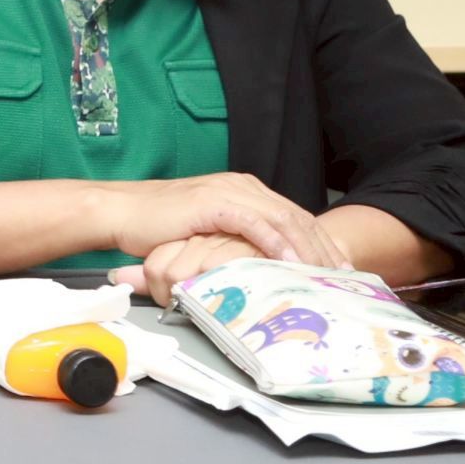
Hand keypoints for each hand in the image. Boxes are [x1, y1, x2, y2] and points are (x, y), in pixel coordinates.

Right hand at [98, 174, 342, 274]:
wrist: (120, 211)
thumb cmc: (157, 226)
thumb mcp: (206, 233)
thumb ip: (234, 240)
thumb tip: (259, 267)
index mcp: (243, 190)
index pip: (293, 216)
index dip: (320, 243)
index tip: (338, 270)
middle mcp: (241, 186)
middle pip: (296, 216)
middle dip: (323, 248)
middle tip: (343, 277)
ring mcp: (228, 192)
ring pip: (282, 219)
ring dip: (307, 248)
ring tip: (324, 274)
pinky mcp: (212, 203)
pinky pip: (254, 222)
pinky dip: (275, 243)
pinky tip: (290, 260)